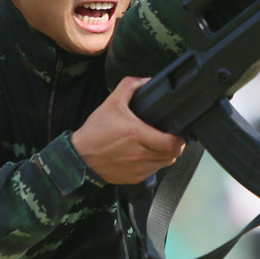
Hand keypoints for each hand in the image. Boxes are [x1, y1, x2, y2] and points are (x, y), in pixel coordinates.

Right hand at [71, 76, 185, 184]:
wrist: (79, 157)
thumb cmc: (94, 133)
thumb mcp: (111, 103)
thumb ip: (129, 86)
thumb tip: (146, 80)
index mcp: (136, 134)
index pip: (171, 142)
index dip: (180, 138)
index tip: (178, 132)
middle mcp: (139, 154)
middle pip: (172, 154)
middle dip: (176, 146)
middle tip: (174, 139)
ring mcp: (137, 168)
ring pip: (165, 164)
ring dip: (168, 155)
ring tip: (163, 146)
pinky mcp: (134, 178)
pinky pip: (154, 172)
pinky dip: (156, 164)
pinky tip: (151, 155)